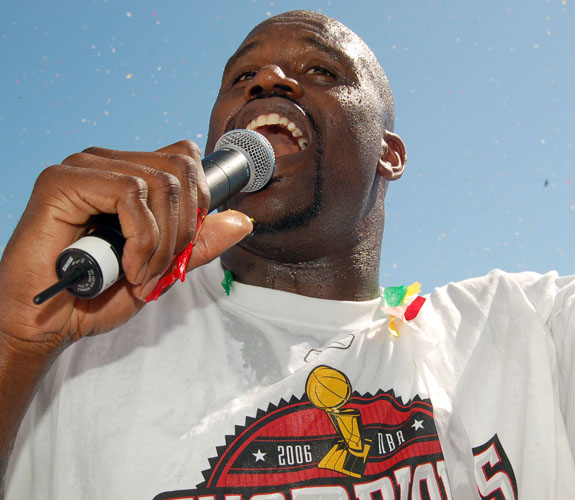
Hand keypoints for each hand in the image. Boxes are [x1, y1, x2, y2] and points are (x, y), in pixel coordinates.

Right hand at [0, 140, 252, 357]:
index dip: (200, 202)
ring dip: (162, 243)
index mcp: (130, 175)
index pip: (186, 158)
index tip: (184, 246)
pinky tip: (125, 267)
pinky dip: (141, 239)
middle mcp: (108, 163)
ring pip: (162, 184)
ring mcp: (84, 167)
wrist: (49, 323)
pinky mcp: (63, 180)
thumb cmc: (98, 294)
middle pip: (182, 170)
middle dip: (185, 230)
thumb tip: (242, 219)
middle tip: (162, 271)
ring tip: (141, 276)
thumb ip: (198, 243)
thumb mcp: (163, 268)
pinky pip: (130, 194)